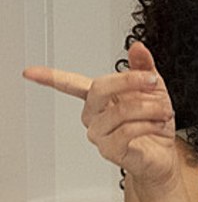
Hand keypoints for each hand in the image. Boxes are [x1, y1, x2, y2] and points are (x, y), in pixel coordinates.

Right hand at [23, 42, 177, 187]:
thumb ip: (144, 67)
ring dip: (150, 107)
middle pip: (99, 89)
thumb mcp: (153, 89)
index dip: (50, 77)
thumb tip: (138, 47)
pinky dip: (149, 124)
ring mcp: (100, 133)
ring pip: (121, 111)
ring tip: (162, 111)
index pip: (70, 84)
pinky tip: (157, 124)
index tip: (30, 72)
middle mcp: (95, 115)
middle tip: (152, 81)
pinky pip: (127, 130)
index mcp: (100, 98)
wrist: (164, 154)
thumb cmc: (154, 122)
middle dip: (130, 81)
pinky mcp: (110, 149)